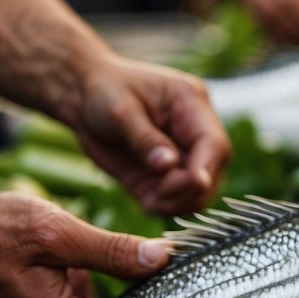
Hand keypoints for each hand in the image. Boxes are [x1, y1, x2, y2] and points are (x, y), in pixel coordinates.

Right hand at [0, 190, 173, 297]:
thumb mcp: (59, 231)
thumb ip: (112, 250)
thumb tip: (162, 258)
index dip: (144, 297)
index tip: (160, 274)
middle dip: (111, 290)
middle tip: (107, 259)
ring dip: (84, 287)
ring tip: (63, 260)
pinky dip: (62, 290)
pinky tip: (51, 265)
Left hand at [76, 56, 229, 216]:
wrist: (83, 96)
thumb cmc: (103, 90)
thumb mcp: (120, 111)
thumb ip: (145, 139)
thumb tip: (168, 166)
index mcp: (191, 104)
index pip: (215, 144)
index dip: (204, 169)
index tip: (185, 184)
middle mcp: (194, 131)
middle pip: (212, 172)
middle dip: (190, 191)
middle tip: (157, 195)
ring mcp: (182, 155)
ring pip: (200, 191)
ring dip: (179, 202)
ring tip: (150, 200)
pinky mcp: (165, 174)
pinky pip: (176, 199)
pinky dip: (165, 207)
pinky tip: (146, 202)